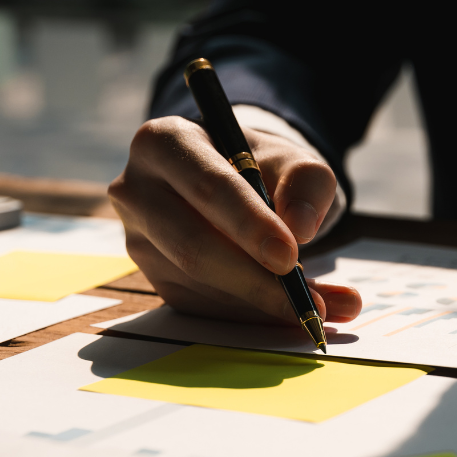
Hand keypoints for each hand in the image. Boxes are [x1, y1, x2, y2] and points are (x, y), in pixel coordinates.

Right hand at [110, 116, 361, 324]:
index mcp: (164, 143)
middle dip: (253, 279)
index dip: (248, 225)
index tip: (289, 256)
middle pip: (192, 245)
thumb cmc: (257, 166)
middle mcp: (137, 191)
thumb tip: (302, 227)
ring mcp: (139, 239)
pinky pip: (201, 306)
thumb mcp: (290, 159)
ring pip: (198, 283)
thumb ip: (305, 182)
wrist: (228, 180)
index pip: (207, 188)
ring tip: (319, 307)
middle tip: (307, 301)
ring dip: (260, 302)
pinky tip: (286, 310)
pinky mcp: (153, 277)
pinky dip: (248, 313)